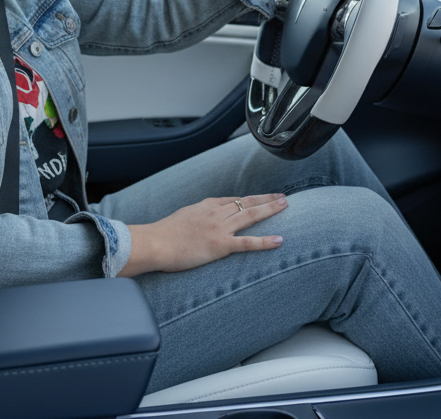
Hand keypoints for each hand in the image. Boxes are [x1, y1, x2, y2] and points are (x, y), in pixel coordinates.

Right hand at [120, 194, 287, 276]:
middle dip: (267, 199)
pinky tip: (279, 240)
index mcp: (207, 206)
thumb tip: (200, 220)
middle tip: (283, 197)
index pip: (234, 200)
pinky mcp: (220, 245)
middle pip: (247, 203)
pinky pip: (247, 242)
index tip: (262, 198)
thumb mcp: (182, 217)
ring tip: (286, 205)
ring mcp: (219, 228)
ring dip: (271, 209)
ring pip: (251, 215)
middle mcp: (216, 213)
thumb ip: (196, 216)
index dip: (251, 199)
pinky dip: (265, 241)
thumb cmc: (163, 234)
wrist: (155, 242)